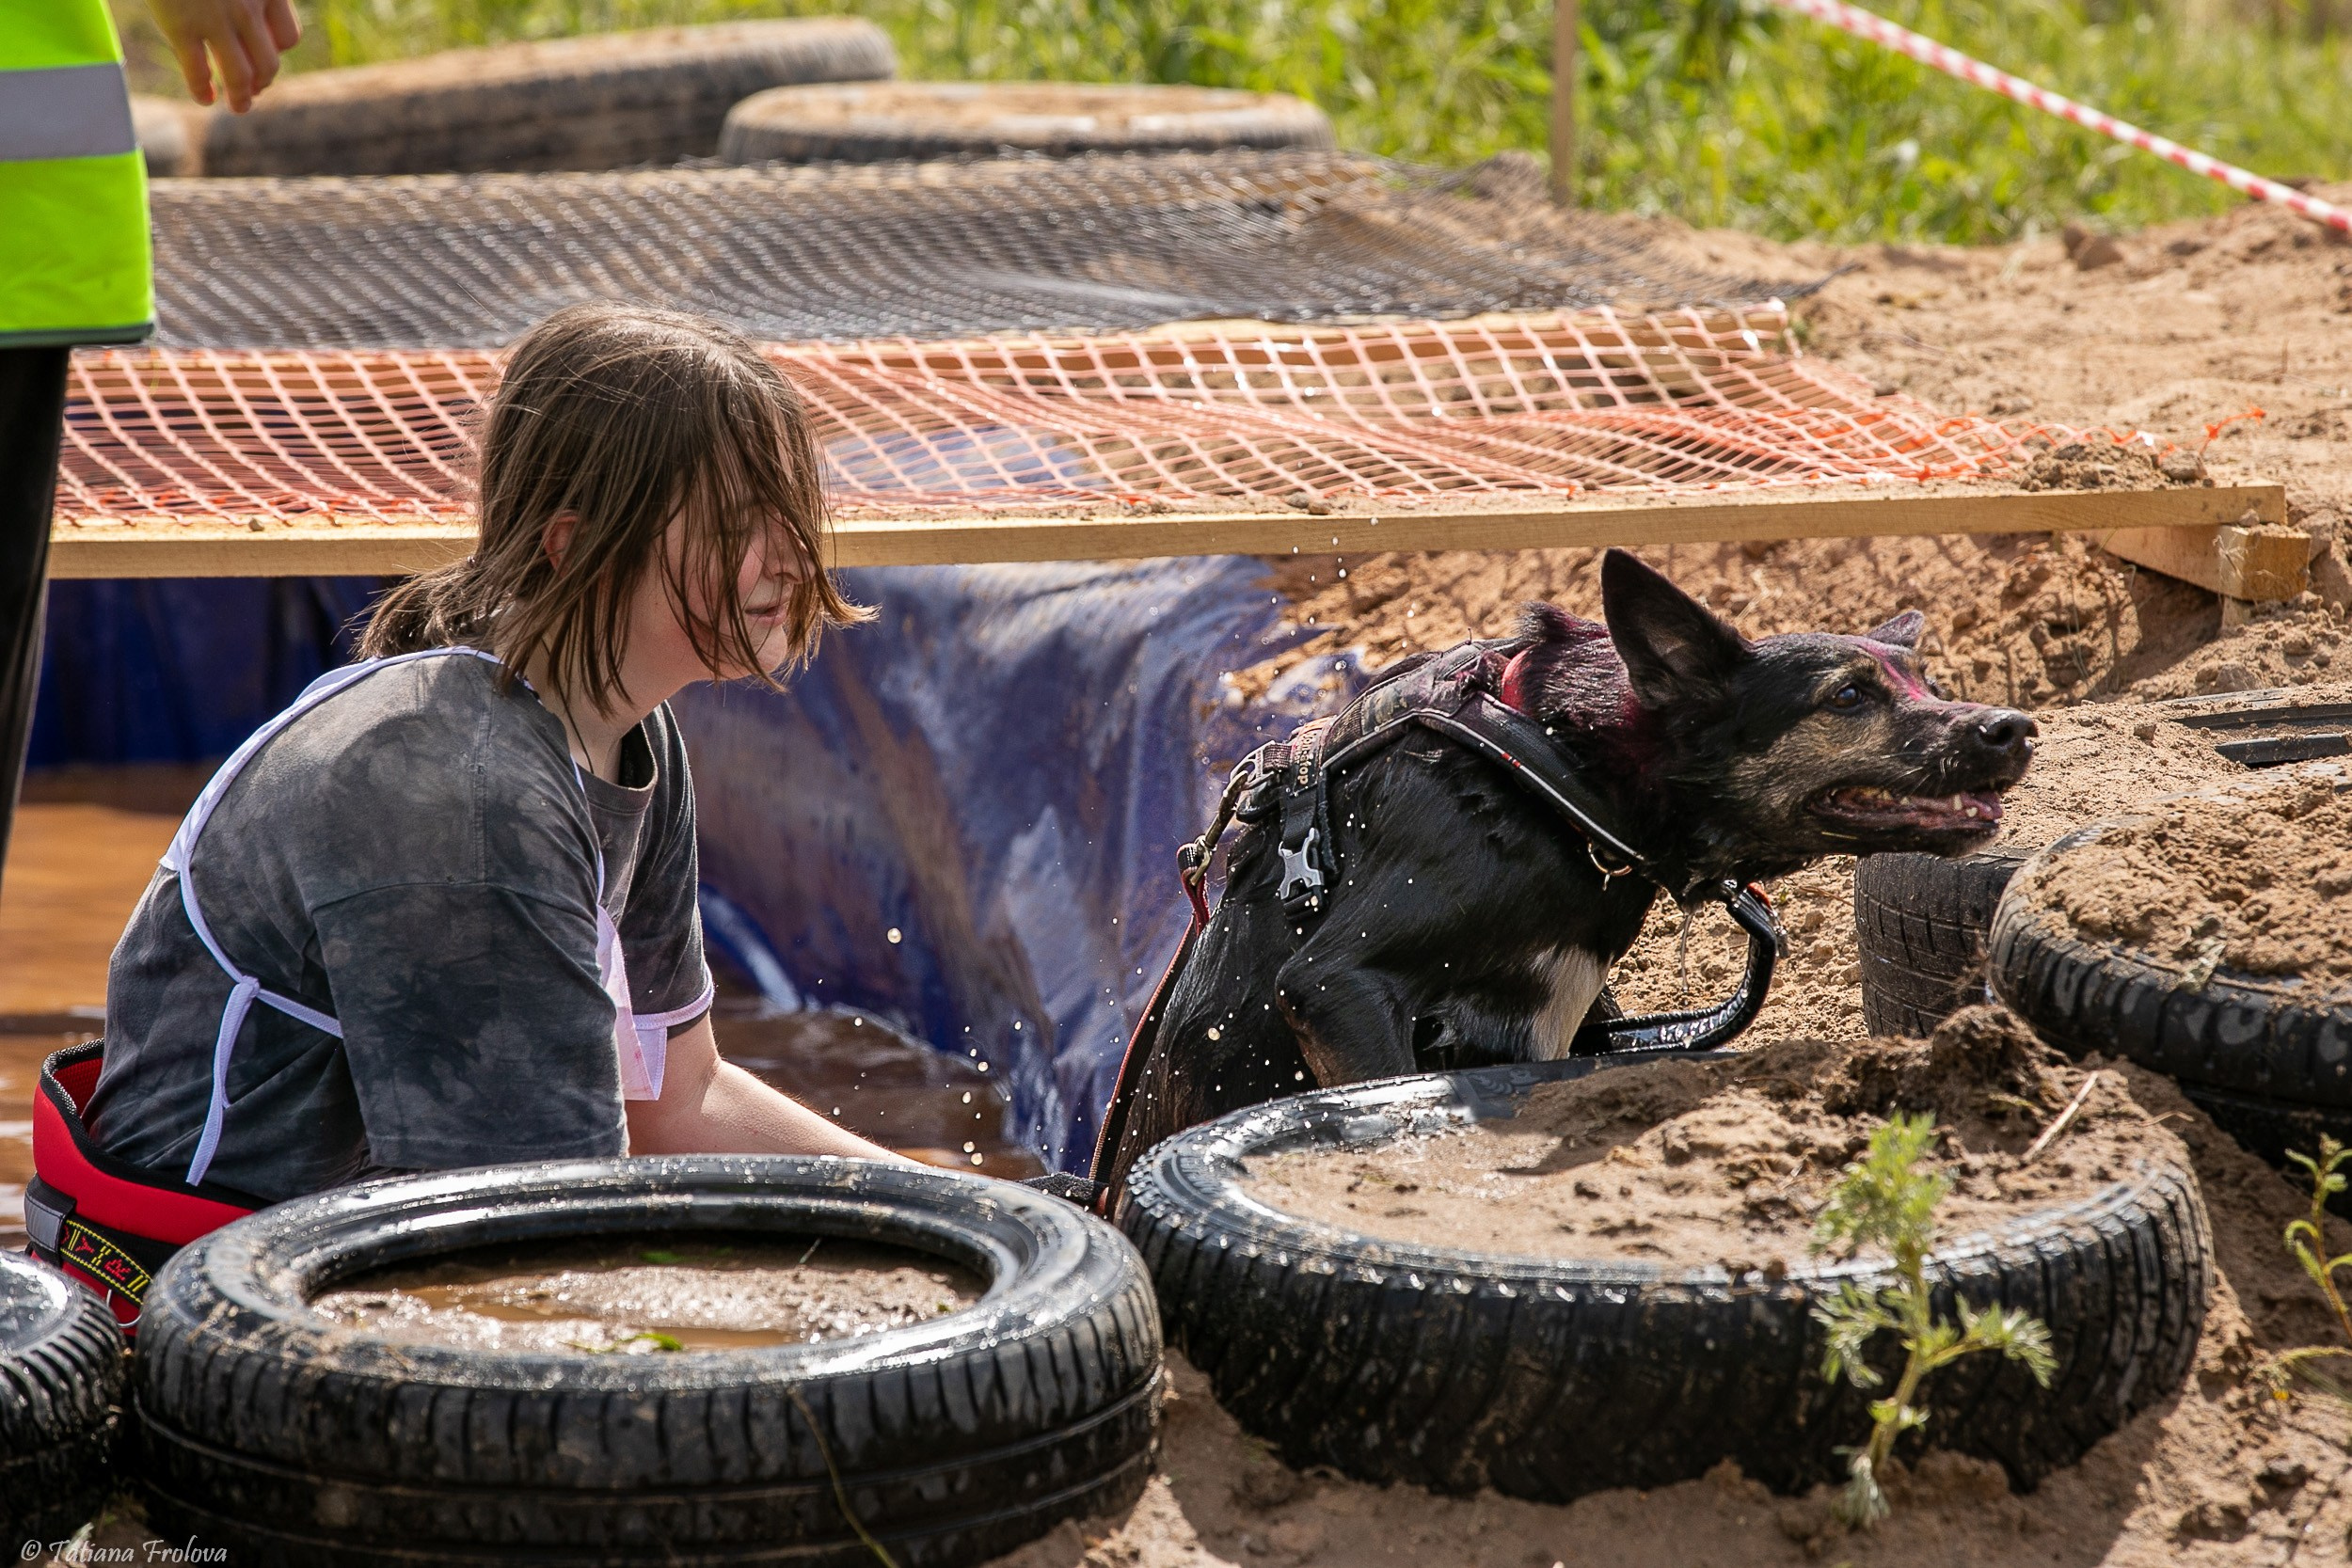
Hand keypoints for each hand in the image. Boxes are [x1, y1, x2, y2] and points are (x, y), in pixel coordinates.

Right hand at [148, 0, 300, 112]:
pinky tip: (204, 98)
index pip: (287, 38)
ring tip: (238, 106)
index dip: (277, 54)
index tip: (266, 61)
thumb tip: (247, 13)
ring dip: (241, 98)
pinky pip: (197, 72)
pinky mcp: (180, 27)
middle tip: (254, 92)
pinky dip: (201, 90)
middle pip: (268, 63)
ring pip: (240, 76)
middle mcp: (247, 9)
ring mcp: (215, 20)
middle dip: (263, 83)